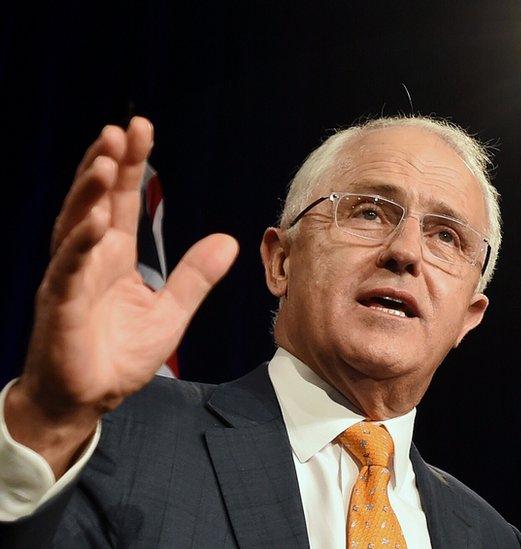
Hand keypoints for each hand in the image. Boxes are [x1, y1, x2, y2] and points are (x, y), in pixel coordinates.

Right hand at [5, 117, 237, 475]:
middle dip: (108, 164)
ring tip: (107, 162)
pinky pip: (70, 269)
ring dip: (90, 193)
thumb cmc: (118, 355)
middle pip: (97, 201)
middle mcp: (89, 258)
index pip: (124, 200)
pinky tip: (97, 221)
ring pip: (76, 226)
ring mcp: (71, 278)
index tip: (142, 128)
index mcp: (114, 256)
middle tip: (122, 129)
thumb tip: (229, 241)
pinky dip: (82, 244)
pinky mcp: (61, 305)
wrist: (85, 399)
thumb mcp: (170, 313)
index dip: (132, 164)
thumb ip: (195, 277)